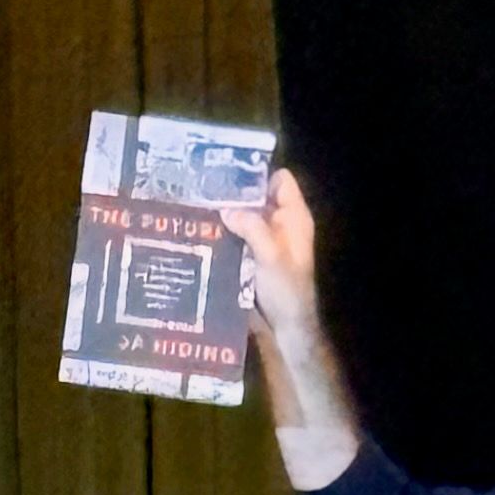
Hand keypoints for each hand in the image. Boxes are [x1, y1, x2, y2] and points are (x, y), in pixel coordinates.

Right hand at [221, 167, 317, 338]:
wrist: (287, 324)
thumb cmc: (285, 289)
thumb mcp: (270, 254)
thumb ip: (251, 226)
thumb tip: (226, 209)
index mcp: (295, 217)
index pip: (281, 180)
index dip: (259, 173)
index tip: (230, 170)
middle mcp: (282, 223)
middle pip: (260, 195)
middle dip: (237, 192)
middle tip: (206, 185)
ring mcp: (269, 238)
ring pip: (248, 214)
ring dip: (229, 211)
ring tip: (199, 203)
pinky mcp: (255, 253)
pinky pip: (241, 233)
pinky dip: (227, 230)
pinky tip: (205, 227)